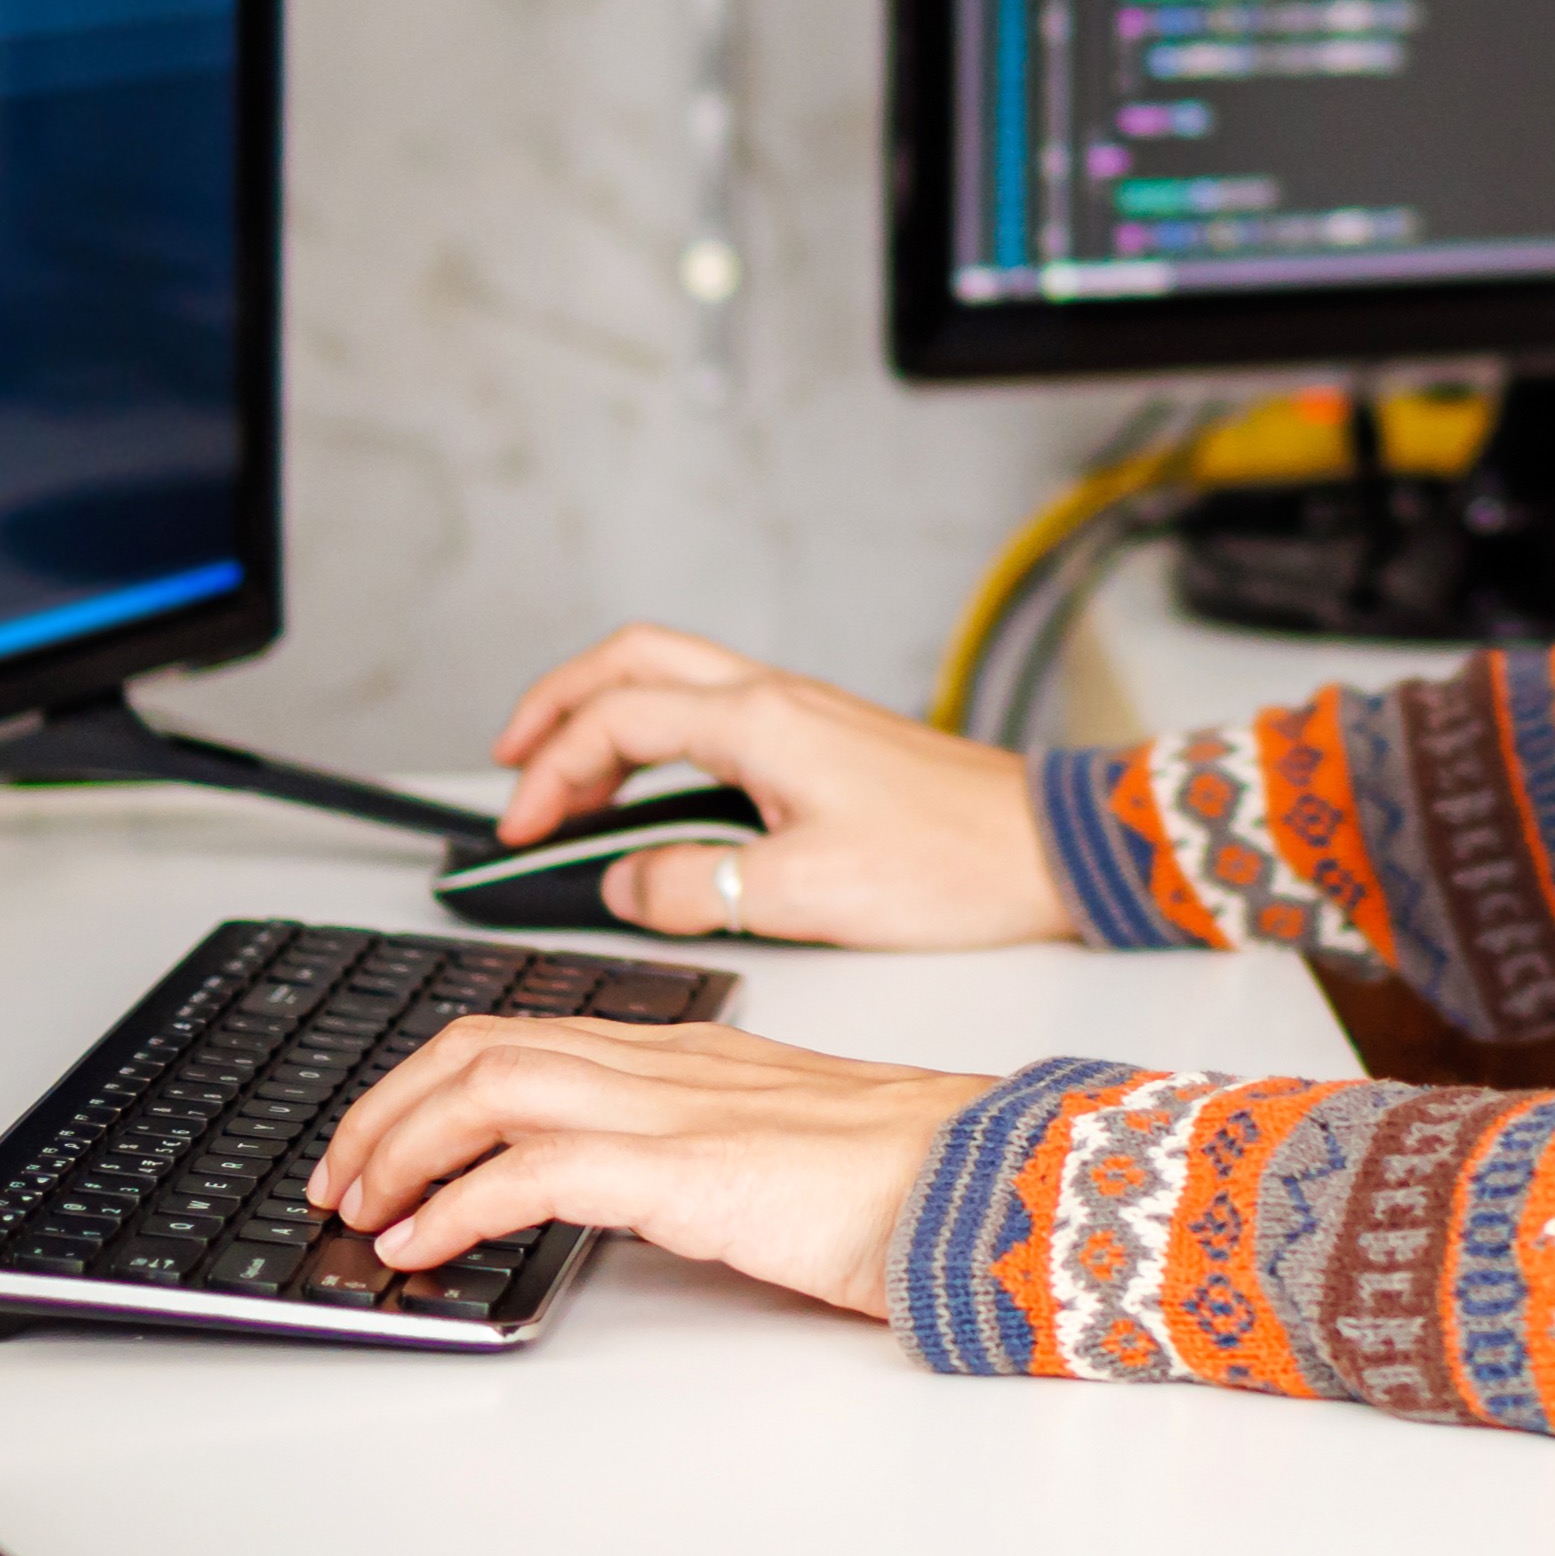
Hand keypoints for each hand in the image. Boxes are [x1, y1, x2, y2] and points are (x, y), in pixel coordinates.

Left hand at [312, 1013, 992, 1322]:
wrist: (992, 1181)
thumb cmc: (912, 1179)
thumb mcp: (779, 1153)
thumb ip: (700, 1156)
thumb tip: (630, 1202)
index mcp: (687, 1054)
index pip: (524, 1033)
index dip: (429, 1079)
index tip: (384, 1139)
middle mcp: (667, 1064)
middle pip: (479, 1046)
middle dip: (384, 1108)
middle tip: (339, 1176)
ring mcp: (673, 1109)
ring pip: (486, 1089)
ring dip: (398, 1150)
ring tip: (359, 1210)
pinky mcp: (684, 1169)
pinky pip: (531, 1171)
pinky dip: (454, 1205)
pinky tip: (422, 1246)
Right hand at [489, 624, 1078, 951]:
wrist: (1045, 848)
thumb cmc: (949, 863)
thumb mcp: (806, 894)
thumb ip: (697, 888)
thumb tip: (625, 885)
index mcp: (760, 722)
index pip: (615, 718)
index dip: (550, 771)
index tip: (523, 832)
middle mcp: (775, 699)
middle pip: (631, 661)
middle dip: (555, 705)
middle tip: (509, 767)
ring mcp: (801, 713)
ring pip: (671, 678)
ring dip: (604, 717)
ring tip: (565, 784)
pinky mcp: (823, 739)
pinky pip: (711, 713)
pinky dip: (657, 739)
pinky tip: (652, 795)